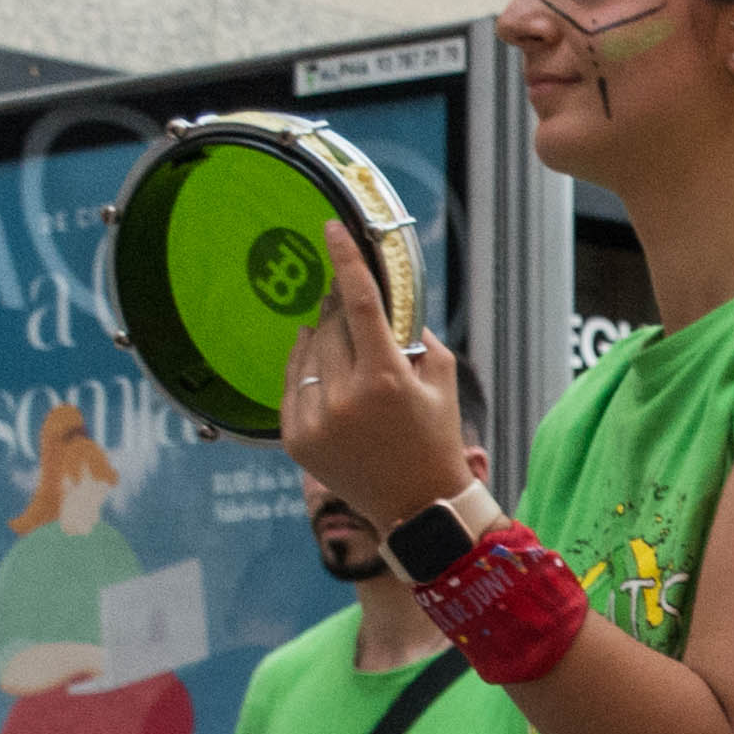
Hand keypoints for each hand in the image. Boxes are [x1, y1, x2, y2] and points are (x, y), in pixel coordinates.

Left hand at [279, 224, 475, 528]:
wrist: (417, 505)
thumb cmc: (435, 436)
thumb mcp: (442, 378)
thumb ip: (415, 332)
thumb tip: (381, 296)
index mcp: (386, 380)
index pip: (359, 303)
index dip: (345, 260)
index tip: (331, 227)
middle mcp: (346, 399)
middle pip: (331, 325)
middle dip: (338, 308)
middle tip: (346, 304)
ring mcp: (316, 421)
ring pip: (308, 351)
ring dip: (323, 339)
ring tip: (343, 348)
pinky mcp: (296, 439)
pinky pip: (291, 381)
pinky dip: (304, 367)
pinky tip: (322, 369)